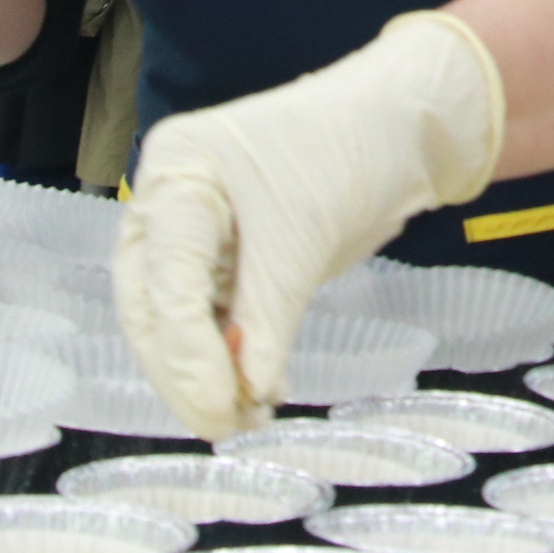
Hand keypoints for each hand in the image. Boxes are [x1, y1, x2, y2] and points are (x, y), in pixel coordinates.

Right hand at [113, 12, 507, 436]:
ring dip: (207, 374)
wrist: (401, 127)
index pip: (164, 279)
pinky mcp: (223, 258)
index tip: (220, 407)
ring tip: (248, 419)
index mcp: (176, 171)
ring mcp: (192, 231)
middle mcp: (168, 200)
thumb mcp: (303, 239)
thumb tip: (246, 391)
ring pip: (176, 320)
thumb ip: (267, 319)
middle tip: (224, 425)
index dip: (186, 352)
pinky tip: (259, 392)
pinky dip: (231, 358)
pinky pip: (212, 317)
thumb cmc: (348, 152)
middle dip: (184, 372)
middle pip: (152, 305)